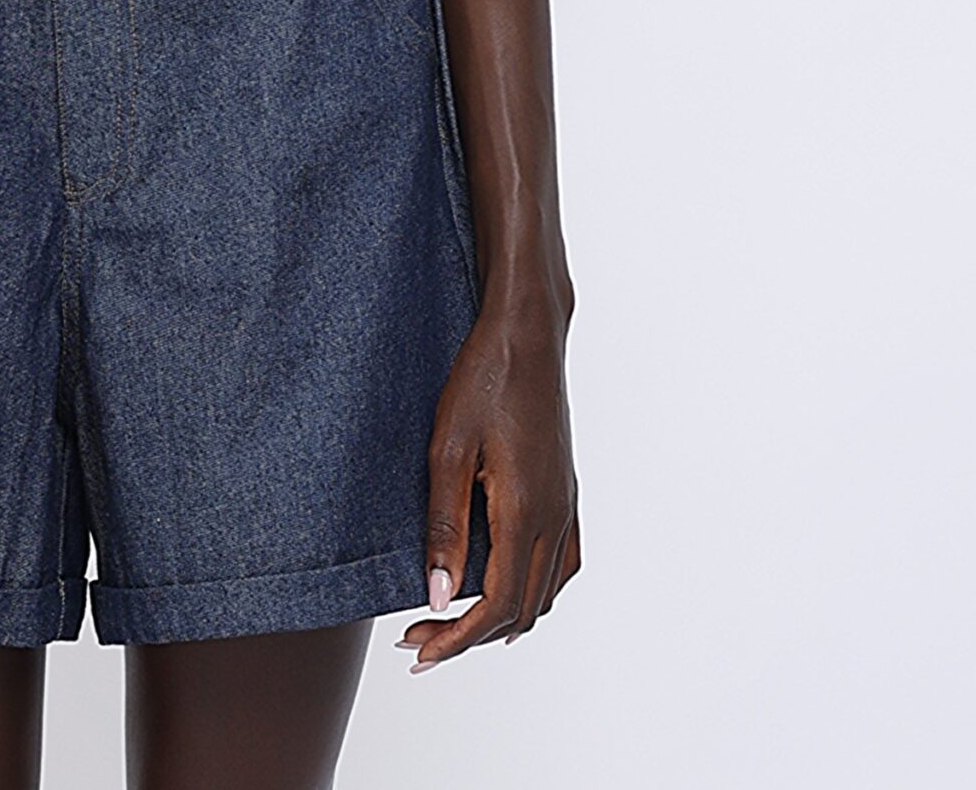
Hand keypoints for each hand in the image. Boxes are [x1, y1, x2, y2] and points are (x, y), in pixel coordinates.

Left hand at [396, 297, 579, 669]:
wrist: (527, 334)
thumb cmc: (483, 379)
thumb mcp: (447, 448)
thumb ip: (445, 525)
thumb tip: (439, 595)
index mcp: (526, 511)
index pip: (498, 605)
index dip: (457, 638)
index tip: (416, 649)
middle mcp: (555, 517)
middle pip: (522, 610)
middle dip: (471, 636)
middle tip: (418, 638)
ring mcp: (566, 505)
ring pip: (546, 592)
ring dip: (503, 618)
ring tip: (453, 620)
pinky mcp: (567, 491)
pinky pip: (562, 564)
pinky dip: (534, 590)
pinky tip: (505, 583)